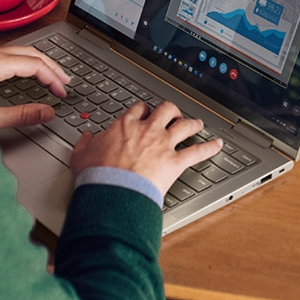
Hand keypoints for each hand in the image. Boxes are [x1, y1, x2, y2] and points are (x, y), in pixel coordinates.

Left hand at [0, 46, 70, 130]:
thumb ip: (23, 115)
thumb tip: (47, 112)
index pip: (35, 65)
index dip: (53, 78)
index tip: (61, 92)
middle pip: (31, 53)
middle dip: (51, 66)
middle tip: (65, 80)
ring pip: (20, 51)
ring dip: (38, 62)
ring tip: (52, 75)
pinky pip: (9, 53)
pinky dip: (25, 62)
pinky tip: (28, 72)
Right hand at [69, 102, 223, 196]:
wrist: (112, 190)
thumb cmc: (98, 174)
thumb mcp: (81, 154)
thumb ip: (85, 143)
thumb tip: (86, 138)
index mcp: (125, 126)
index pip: (138, 109)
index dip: (144, 110)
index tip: (145, 112)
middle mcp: (147, 130)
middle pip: (165, 110)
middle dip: (171, 111)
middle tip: (174, 114)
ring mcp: (163, 144)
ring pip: (184, 125)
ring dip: (193, 123)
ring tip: (198, 123)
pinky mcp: (175, 162)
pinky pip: (198, 151)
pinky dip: (210, 148)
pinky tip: (218, 144)